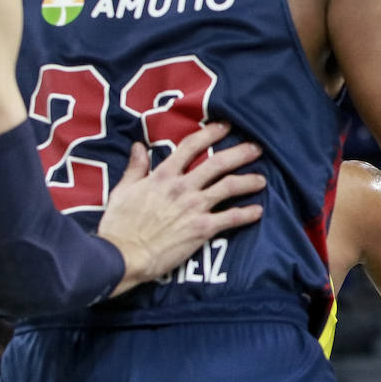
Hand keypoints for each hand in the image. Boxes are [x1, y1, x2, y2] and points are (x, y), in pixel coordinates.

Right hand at [98, 122, 265, 290]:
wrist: (124, 255)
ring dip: (248, 181)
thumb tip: (139, 146)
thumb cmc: (119, 225)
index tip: (225, 126)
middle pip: (217, 163)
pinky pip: (230, 218)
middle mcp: (182, 187)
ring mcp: (194, 207)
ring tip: (262, 179)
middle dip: (239, 153)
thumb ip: (135, 168)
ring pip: (229, 187)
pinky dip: (246, 214)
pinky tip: (258, 211)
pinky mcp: (202, 229)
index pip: (190, 146)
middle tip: (256, 148)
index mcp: (163, 175)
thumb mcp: (122, 190)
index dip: (210, 133)